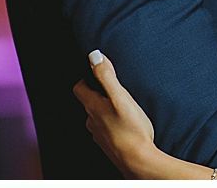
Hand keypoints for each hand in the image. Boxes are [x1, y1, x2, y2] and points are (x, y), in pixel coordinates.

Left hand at [73, 50, 157, 178]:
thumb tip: (94, 56)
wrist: (138, 160)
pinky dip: (113, 123)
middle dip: (98, 92)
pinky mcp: (108, 144)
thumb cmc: (131, 129)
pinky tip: (125, 123)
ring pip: (97, 116)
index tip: (96, 71)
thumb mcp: (121, 97)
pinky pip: (106, 129)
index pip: (79, 88)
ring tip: (121, 105)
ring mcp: (99, 135)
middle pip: (89, 102)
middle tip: (114, 87)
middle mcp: (92, 121)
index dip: (86, 78)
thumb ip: (107, 76)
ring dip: (106, 109)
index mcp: (93, 107)